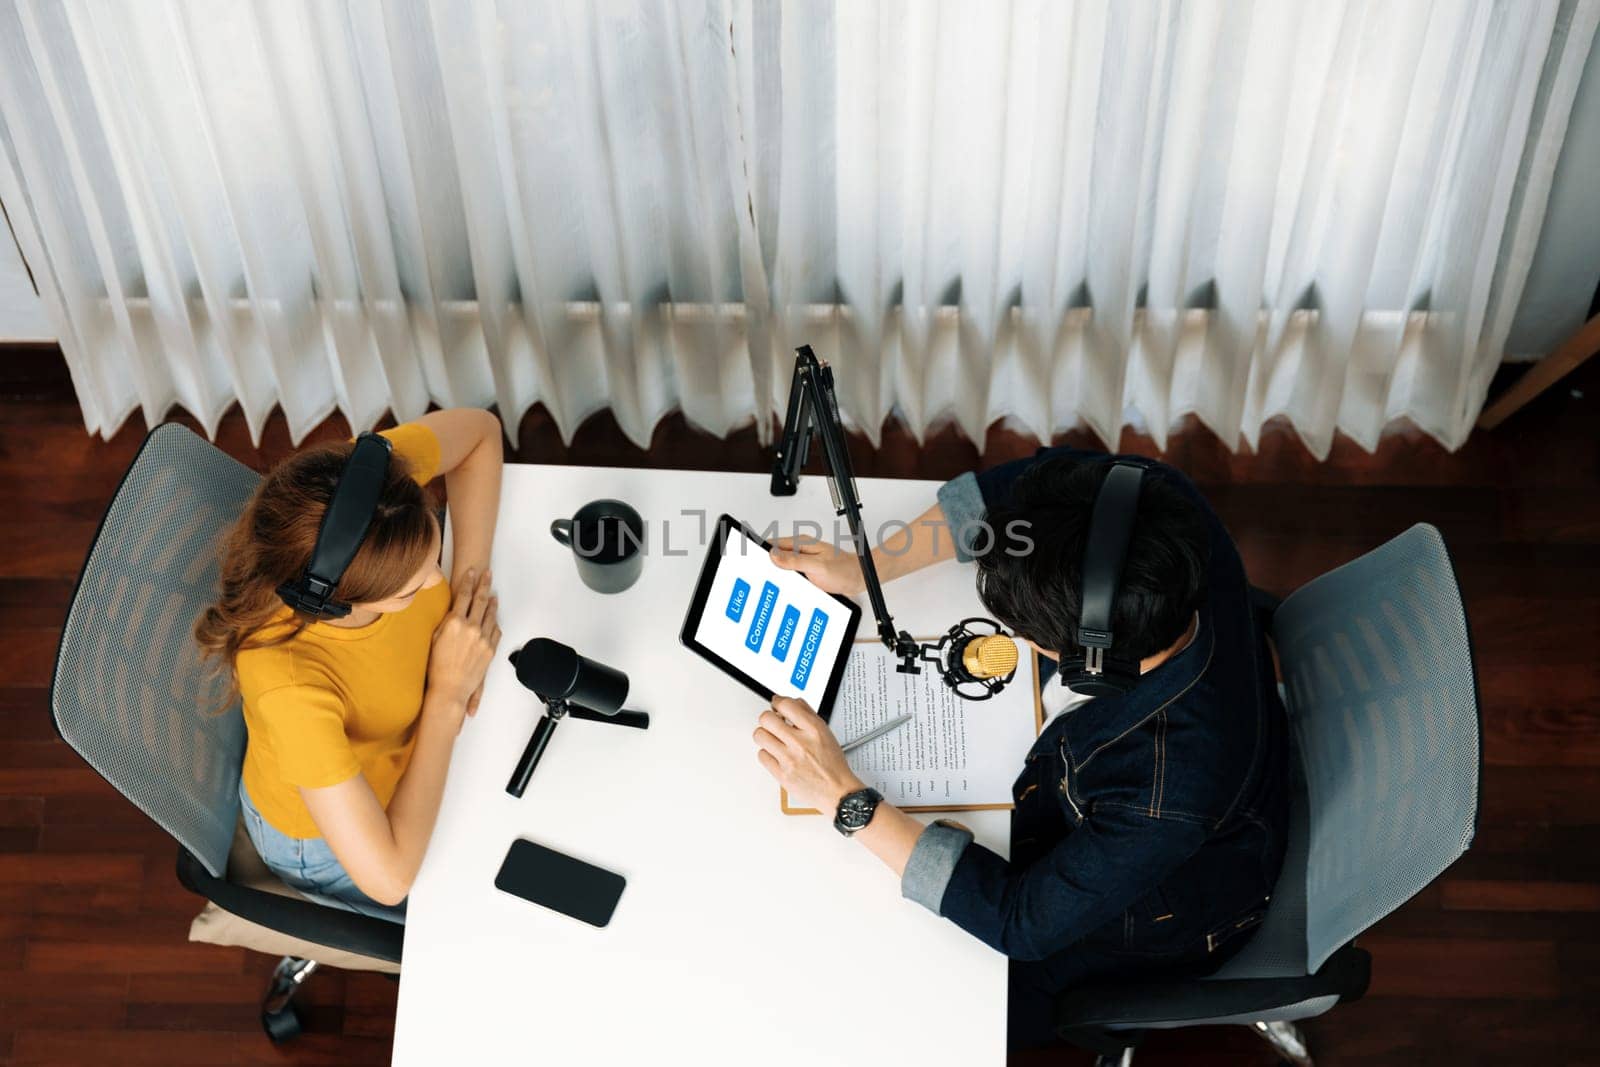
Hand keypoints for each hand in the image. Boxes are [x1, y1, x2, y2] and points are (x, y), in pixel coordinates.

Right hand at [426, 567, 500, 724]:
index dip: (467, 581)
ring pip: (490, 614)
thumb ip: (446, 622)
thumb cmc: (437, 667)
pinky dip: (494, 621)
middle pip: (480, 600)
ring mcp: (483, 638)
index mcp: (455, 623)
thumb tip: (454, 611)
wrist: (450, 690)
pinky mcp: (491, 649)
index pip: (463, 595)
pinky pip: (495, 630)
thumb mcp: (435, 639)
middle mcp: (471, 628)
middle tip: (488, 574)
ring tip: (492, 594)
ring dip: (492, 602)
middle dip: (484, 584)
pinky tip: (493, 617)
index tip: (471, 571)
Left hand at [752, 696, 865, 815]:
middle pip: (766, 719)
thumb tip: (792, 702)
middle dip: (768, 718)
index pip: (785, 704)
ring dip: (765, 735)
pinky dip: (767, 754)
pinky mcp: (781, 774)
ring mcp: (789, 759)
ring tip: (772, 739)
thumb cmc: (833, 764)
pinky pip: (762, 755)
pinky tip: (776, 755)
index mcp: (813, 729)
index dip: (777, 702)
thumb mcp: (826, 732)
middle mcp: (800, 743)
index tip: (776, 704)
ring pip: (760, 735)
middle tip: (772, 723)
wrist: (837, 791)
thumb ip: (808, 714)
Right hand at [769, 536, 867, 596]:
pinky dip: (786, 581)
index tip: (752, 560)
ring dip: (777, 575)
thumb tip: (774, 555)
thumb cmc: (844, 571)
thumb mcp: (817, 566)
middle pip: (776, 555)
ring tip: (774, 583)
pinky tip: (786, 587)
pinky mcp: (807, 570)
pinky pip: (791, 574)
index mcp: (802, 544)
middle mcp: (802, 550)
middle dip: (767, 566)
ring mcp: (804, 560)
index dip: (761, 552)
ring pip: (782, 566)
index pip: (774, 544)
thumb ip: (795, 560)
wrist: (859, 578)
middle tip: (761, 576)